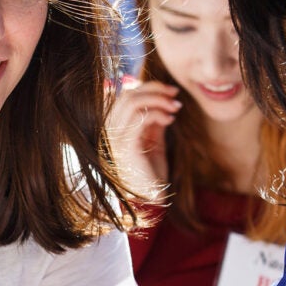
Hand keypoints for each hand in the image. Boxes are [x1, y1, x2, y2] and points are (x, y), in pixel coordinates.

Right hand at [106, 79, 180, 196]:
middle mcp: (110, 131)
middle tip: (175, 93)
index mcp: (115, 128)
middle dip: (154, 89)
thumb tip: (163, 100)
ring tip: (175, 106)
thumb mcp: (154, 140)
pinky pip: (140, 119)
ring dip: (157, 100)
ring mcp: (115, 138)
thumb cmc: (151, 172)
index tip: (171, 90)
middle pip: (128, 95)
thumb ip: (154, 121)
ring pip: (132, 103)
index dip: (148, 87)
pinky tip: (171, 119)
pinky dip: (158, 114)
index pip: (126, 96)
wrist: (150, 197)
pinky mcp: (126, 146)